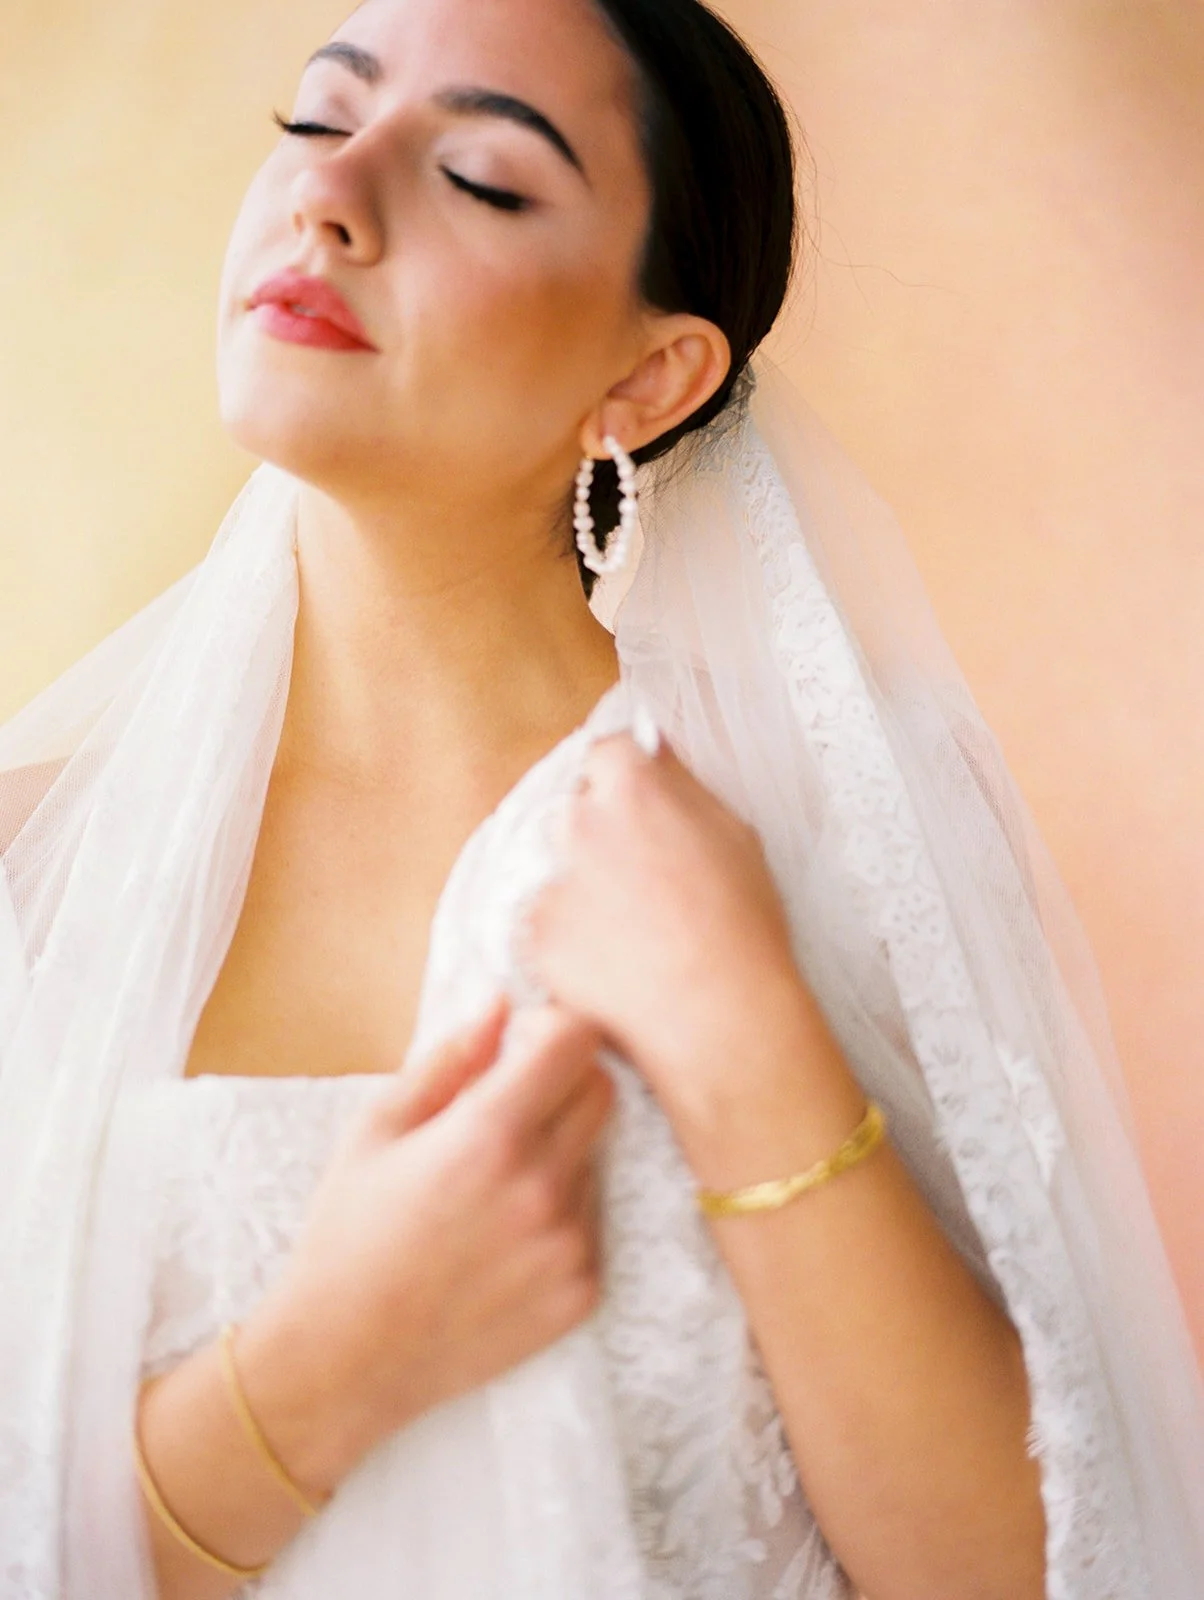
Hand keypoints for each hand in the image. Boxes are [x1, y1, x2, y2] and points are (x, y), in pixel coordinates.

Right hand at [237, 998, 613, 1494]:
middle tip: (509, 1105)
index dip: (554, 1027)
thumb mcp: (378, 1128)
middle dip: (563, 1080)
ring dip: (560, 1149)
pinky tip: (501, 1237)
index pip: (576, 1041)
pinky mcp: (581, 1292)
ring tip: (490, 1185)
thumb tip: (501, 1004)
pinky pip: (592, 1221)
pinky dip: (560, 1213)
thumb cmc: (348, 1234)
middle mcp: (542, 1187)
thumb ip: (449, 1057)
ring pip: (596, 1156)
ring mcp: (569, 1244)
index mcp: (488, 1135)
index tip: (522, 1043)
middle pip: (602, 1091)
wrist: (343, 1360)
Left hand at [523, 733, 823, 1129]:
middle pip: (573, 806)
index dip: (622, 778)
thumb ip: (682, 784)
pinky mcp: (532, 934)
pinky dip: (563, 937)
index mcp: (634, 788)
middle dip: (596, 831)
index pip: (606, 751)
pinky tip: (607, 961)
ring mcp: (549, 879)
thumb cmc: (741, 927)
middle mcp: (580, 823)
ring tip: (624, 928)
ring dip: (574, 883)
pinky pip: (539, 922)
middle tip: (634, 876)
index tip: (633, 804)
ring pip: (550, 865)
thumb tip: (654, 753)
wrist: (717, 1014)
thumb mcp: (734, 834)